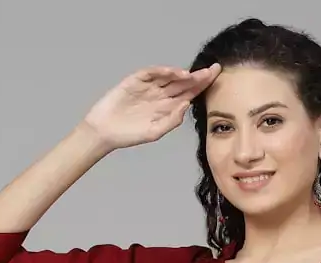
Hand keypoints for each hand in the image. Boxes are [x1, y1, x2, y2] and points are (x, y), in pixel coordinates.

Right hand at [82, 63, 220, 149]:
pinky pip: (151, 73)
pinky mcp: (136, 81)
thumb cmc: (128, 134)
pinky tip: (173, 72)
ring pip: (169, 76)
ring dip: (182, 74)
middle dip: (197, 77)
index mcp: (167, 107)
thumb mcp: (154, 132)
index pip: (188, 94)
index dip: (202, 85)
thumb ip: (171, 120)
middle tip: (212, 70)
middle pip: (182, 83)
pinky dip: (162, 71)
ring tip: (194, 75)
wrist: (105, 131)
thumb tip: (186, 105)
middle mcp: (160, 94)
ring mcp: (149, 86)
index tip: (215, 77)